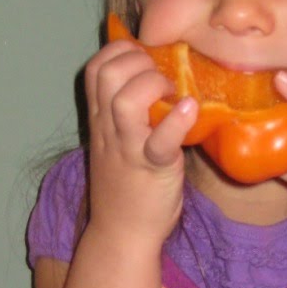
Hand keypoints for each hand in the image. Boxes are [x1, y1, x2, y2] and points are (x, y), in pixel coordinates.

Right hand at [84, 39, 197, 240]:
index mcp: (101, 118)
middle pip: (105, 73)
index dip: (121, 52)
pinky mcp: (152, 168)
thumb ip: (130, 111)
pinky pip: (160, 140)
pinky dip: (176, 121)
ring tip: (173, 93)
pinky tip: (190, 109)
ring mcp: (127, 147)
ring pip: (124, 99)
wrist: (122, 234)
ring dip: (153, 84)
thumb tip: (162, 76)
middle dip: (136, 61)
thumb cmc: (128, 185)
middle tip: (162, 77)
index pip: (96, 67)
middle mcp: (108, 128)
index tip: (146, 61)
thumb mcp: (118, 140)